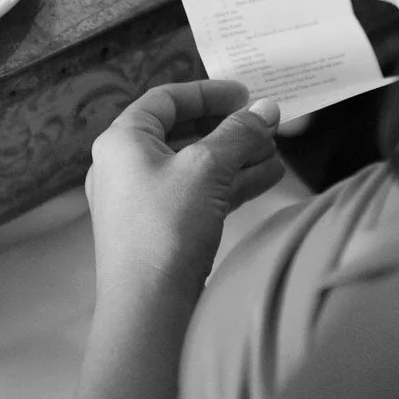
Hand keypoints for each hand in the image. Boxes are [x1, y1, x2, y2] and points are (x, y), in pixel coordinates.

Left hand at [85, 80, 283, 303]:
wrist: (148, 306)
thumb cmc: (166, 227)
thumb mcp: (207, 168)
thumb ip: (240, 133)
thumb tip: (268, 109)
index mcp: (122, 141)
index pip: (165, 99)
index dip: (208, 92)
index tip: (246, 94)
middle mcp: (124, 167)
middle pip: (184, 134)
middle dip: (230, 130)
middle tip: (268, 126)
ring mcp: (140, 201)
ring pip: (195, 167)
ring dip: (236, 158)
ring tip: (277, 153)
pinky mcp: (159, 230)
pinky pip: (197, 195)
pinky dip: (230, 185)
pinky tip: (268, 179)